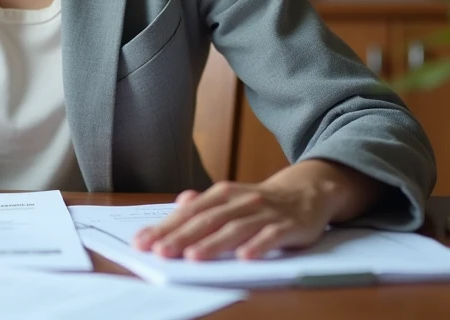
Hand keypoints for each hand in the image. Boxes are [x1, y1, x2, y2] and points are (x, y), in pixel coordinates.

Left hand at [132, 161, 381, 260]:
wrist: (307, 191)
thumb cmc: (259, 202)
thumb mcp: (229, 199)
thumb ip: (203, 206)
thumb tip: (177, 206)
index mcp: (221, 194)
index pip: (188, 212)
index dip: (165, 227)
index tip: (142, 242)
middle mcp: (240, 200)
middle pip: (207, 220)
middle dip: (182, 237)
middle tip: (160, 252)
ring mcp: (264, 212)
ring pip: (235, 228)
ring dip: (213, 243)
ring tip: (193, 257)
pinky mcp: (288, 225)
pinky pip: (272, 236)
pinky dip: (258, 245)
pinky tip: (245, 257)